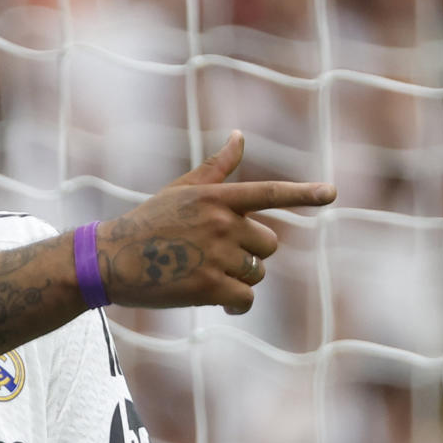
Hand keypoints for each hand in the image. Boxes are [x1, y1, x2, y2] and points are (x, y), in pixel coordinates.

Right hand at [96, 131, 333, 315]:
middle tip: (218, 258)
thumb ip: (217, 168)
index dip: (304, 194)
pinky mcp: (208, 286)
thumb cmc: (147, 222)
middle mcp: (221, 222)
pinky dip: (237, 306)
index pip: (269, 193)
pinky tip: (222, 307)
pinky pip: (245, 298)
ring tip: (209, 277)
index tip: (332, 194)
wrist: (110, 259)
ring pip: (256, 272)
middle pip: (268, 244)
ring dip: (240, 279)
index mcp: (217, 197)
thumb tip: (239, 135)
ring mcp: (216, 254)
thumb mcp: (181, 190)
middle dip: (251, 254)